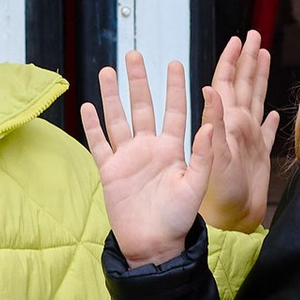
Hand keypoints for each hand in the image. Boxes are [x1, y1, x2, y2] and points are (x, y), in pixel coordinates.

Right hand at [79, 50, 222, 265]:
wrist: (154, 245)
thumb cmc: (180, 219)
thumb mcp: (197, 186)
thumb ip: (203, 155)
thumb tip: (212, 126)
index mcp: (173, 149)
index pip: (175, 110)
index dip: (175, 87)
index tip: (174, 63)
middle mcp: (150, 148)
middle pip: (142, 107)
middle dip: (138, 80)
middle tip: (133, 55)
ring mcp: (128, 158)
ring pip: (118, 119)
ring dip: (112, 96)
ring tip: (106, 71)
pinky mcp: (110, 172)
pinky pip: (99, 144)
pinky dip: (92, 126)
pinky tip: (87, 106)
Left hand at [197, 30, 280, 232]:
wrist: (227, 223)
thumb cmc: (215, 196)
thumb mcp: (213, 157)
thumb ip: (213, 123)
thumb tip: (210, 89)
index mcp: (224, 122)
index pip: (226, 82)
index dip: (231, 60)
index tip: (237, 38)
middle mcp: (235, 127)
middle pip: (243, 85)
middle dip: (247, 60)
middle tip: (252, 35)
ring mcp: (247, 141)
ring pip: (255, 101)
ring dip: (258, 79)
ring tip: (262, 57)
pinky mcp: (257, 158)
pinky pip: (266, 134)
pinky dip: (270, 122)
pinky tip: (271, 113)